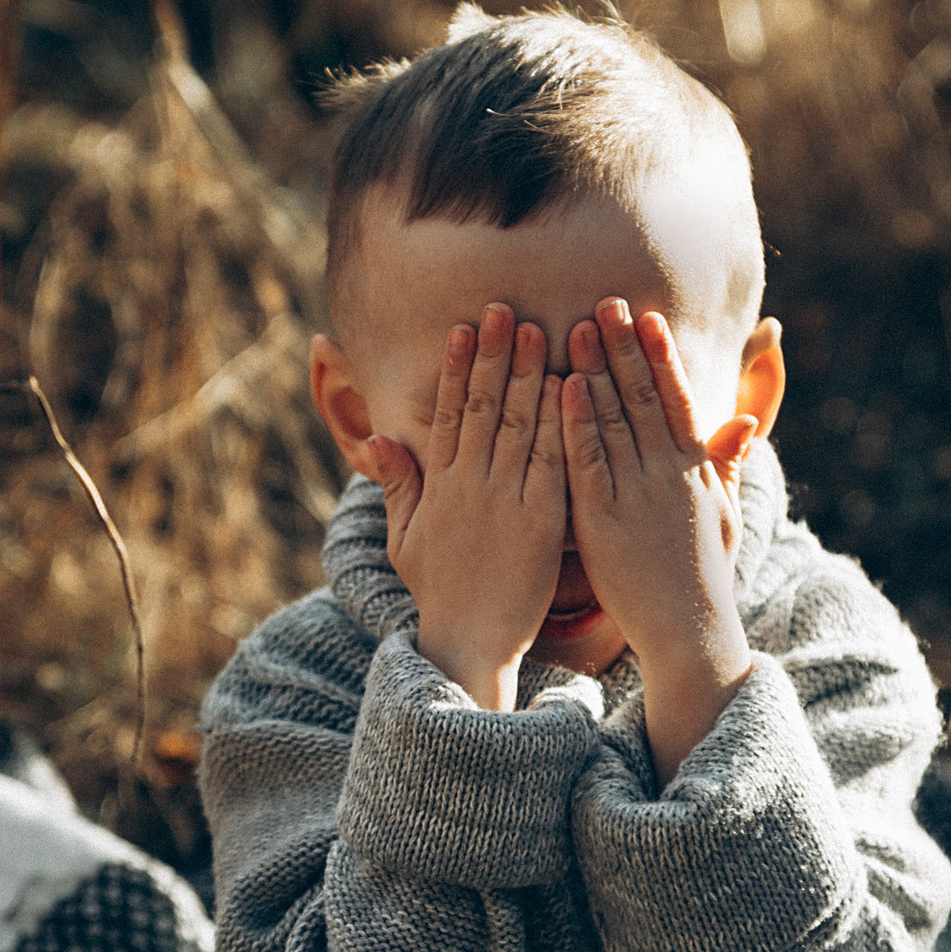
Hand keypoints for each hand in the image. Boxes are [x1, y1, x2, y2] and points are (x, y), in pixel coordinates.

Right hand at [371, 304, 564, 710]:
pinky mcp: (541, 521)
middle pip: (484, 406)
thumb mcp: (406, 538)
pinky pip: (553, 462)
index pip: (449, 413)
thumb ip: (399, 486)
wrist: (469, 643)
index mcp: (441, 484)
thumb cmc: (442, 593)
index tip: (465, 326)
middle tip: (505, 308)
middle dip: (495, 355)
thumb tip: (380, 439)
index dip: (458, 368)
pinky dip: (561, 423)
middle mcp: (471, 484)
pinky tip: (570, 389)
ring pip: (519, 425)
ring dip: (529, 374)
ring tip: (538, 330)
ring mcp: (506, 500)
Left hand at [562, 299, 760, 777]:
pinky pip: (587, 463)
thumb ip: (725, 466)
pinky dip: (576, 423)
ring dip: (596, 370)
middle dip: (625, 347)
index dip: (661, 356)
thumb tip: (741, 424)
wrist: (691, 633)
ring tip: (579, 327)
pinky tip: (563, 389)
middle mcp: (669, 474)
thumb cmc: (706, 577)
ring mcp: (637, 495)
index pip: (677, 400)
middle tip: (607, 300)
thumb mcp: (725, 514)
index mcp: (696, 471)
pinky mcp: (604, 521)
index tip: (647, 316)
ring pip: (614, 420)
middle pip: (644, 398)